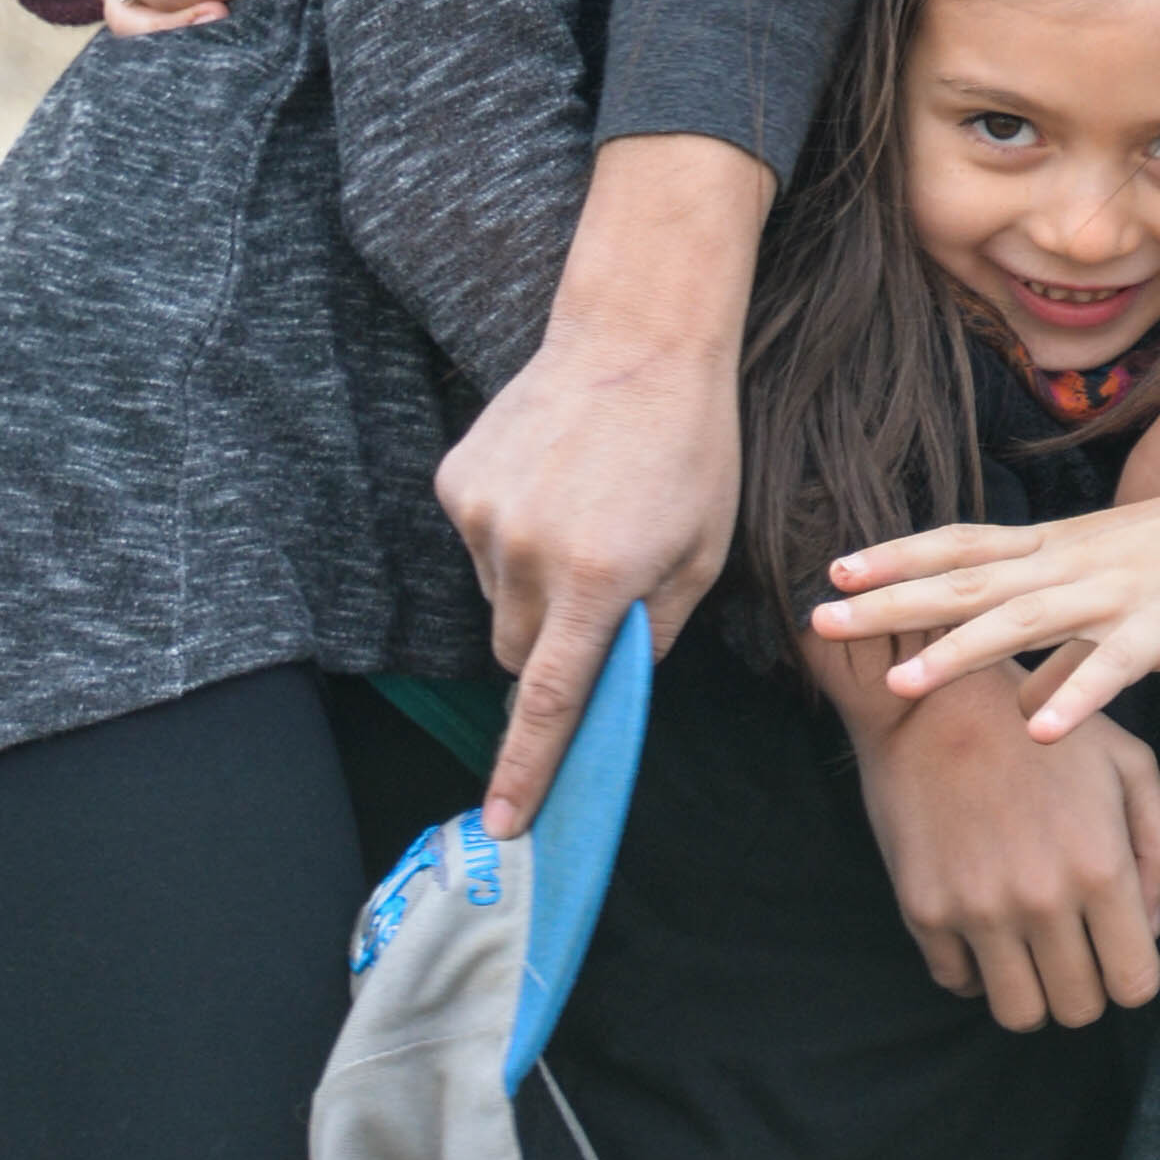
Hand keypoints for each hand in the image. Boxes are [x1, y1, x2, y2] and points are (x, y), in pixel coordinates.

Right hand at [434, 138, 768, 822]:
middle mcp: (525, 553)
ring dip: (536, 580)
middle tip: (605, 587)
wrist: (639, 336)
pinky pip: (480, 541)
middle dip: (556, 644)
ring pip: (498, 595)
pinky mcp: (456, 481)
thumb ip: (654, 631)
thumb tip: (611, 681)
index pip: (551, 700)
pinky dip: (513, 531)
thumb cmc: (693, 448)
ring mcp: (481, 515)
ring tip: (588, 508)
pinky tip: (555, 480)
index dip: (527, 768)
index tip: (503, 823)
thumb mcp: (703, 551)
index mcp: (597, 579)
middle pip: (521, 654)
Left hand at [824, 386, 1159, 730]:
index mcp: (1063, 549)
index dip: (898, 559)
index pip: (964, 547)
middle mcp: (1076, 562)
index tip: (834, 574)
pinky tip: (1039, 732)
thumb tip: (1022, 700)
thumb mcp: (1125, 587)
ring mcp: (1120, 591)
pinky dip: (1077, 696)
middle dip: (892, 605)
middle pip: (969, 583)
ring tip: (900, 686)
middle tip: (818, 624)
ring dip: (959, 654)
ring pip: (1026, 622)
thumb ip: (1069, 645)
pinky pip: (1116, 666)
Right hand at [825, 632, 1159, 1027]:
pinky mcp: (924, 911)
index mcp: (1101, 866)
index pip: (1134, 985)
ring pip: (1019, 1014)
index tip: (1117, 951)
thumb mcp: (1129, 766)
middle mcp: (1042, 899)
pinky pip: (958, 985)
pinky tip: (983, 924)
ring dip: (1032, 991)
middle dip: (1085, 986)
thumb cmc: (1042, 729)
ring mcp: (978, 910)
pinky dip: (975, 969)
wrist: (932, 699)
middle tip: (1073, 946)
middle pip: (1078, 1009)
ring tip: (1030, 948)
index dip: (1132, 975)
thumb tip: (1149, 931)